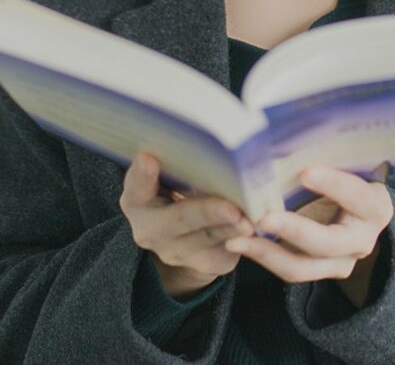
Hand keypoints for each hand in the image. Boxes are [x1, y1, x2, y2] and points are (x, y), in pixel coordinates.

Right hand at [119, 152, 252, 299]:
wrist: (183, 235)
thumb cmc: (178, 187)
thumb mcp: (169, 174)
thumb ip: (179, 161)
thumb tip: (210, 133)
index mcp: (137, 200)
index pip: (136, 186)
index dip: (142, 173)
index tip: (149, 157)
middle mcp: (151, 230)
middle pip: (180, 219)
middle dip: (208, 212)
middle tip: (231, 208)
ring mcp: (178, 251)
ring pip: (209, 237)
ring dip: (232, 228)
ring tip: (250, 221)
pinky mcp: (206, 262)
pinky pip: (226, 250)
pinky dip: (243, 237)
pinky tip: (257, 226)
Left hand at [224, 163, 393, 305]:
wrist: (360, 213)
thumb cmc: (351, 177)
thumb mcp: (349, 167)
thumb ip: (330, 157)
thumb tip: (292, 131)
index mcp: (374, 207)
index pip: (357, 196)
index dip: (334, 184)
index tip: (306, 172)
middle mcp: (362, 240)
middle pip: (327, 242)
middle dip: (293, 229)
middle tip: (263, 217)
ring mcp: (341, 262)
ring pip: (302, 266)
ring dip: (267, 252)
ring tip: (237, 238)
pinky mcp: (320, 272)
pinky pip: (290, 270)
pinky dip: (263, 256)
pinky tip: (240, 243)